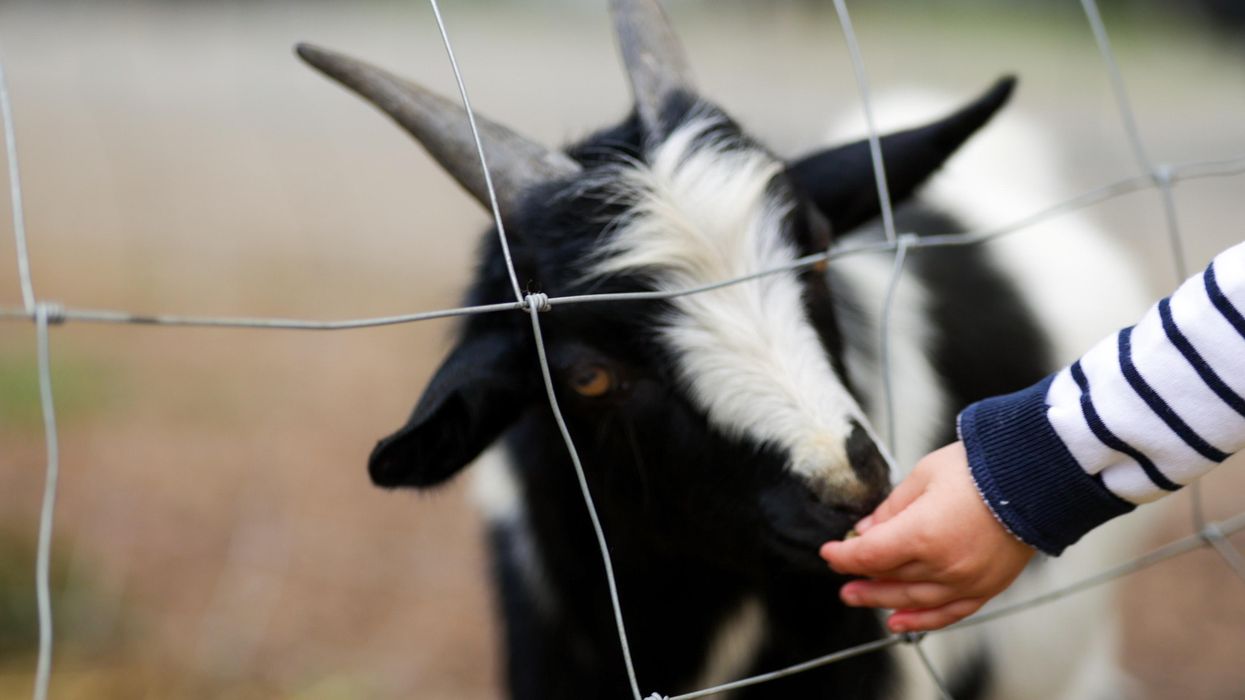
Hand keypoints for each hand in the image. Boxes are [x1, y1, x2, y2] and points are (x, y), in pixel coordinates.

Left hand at [819, 442, 1034, 632]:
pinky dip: (923, 619)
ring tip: (861, 599)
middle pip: (889, 579)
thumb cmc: (977, 468)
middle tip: (843, 583)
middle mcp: (943, 564)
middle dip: (861, 579)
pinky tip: (900, 621)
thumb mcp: (923, 476)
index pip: (869, 555)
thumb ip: (891, 509)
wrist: (1034, 476)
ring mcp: (967, 580)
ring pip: (914, 599)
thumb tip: (866, 531)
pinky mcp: (987, 586)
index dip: (843, 556)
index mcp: (922, 533)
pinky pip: (949, 612)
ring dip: (884, 601)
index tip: (829, 552)